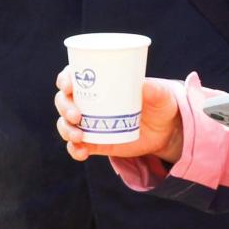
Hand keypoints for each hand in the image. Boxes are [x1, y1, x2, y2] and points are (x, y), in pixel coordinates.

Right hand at [55, 73, 185, 164]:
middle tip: (76, 115)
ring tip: (79, 137)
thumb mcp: (161, 95)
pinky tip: (82, 152)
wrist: (165, 131)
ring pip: (65, 124)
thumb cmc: (160, 104)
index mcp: (100, 82)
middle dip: (64, 107)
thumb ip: (154, 90)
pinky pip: (75, 146)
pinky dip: (74, 150)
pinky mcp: (93, 142)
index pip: (73, 75)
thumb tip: (144, 85)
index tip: (67, 86)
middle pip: (63, 100)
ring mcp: (89, 123)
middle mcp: (88, 101)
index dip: (64, 79)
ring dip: (66, 130)